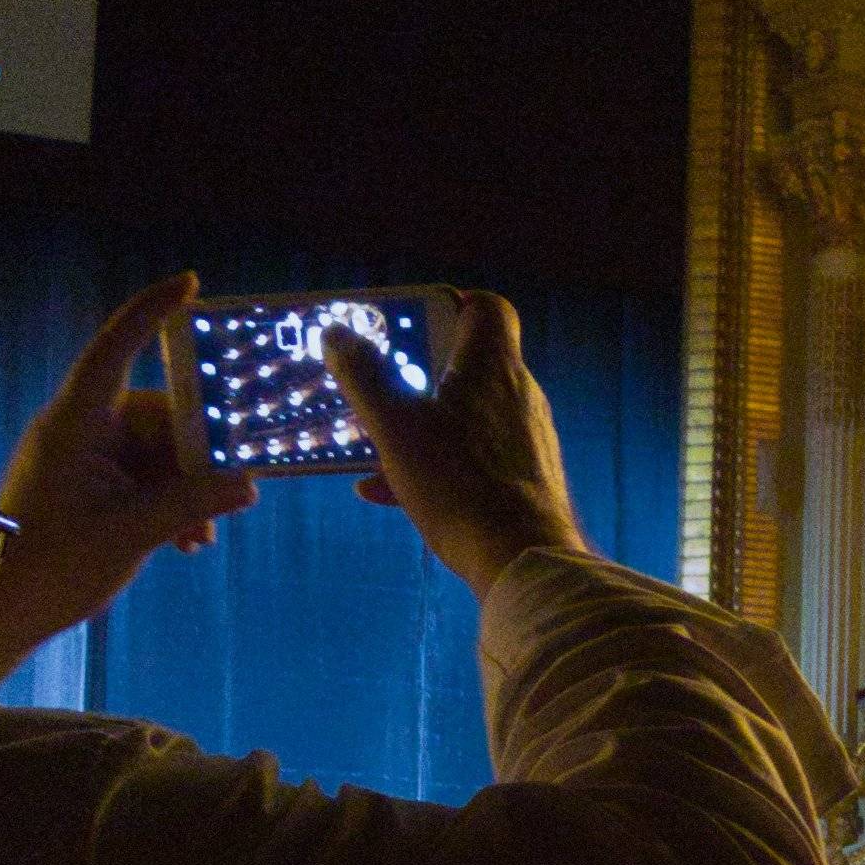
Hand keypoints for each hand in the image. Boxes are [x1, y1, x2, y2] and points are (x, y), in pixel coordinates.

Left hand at [0, 273, 255, 684]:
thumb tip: (248, 484)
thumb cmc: (49, 568)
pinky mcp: (86, 486)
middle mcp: (78, 430)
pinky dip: (167, 502)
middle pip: (157, 414)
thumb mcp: (132, 534)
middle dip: (198, 454)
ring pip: (155, 452)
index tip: (190, 283)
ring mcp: (82, 458)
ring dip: (186, 488)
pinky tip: (187, 541)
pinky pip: (141, 477)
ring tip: (202, 535)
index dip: (151, 312)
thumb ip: (192, 503)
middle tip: (234, 490)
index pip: (116, 348)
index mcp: (75, 422)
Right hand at [328, 291, 588, 593]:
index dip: (449, 304)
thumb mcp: (394, 427)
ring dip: (419, 423)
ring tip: (373, 442)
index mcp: (493, 366)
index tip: (411, 321)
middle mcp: (519, 395)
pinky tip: (385, 490)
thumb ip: (364, 377)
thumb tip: (338, 335)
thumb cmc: (459, 485)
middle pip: (468, 363)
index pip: (486, 308)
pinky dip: (434, 464)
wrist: (522, 561)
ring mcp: (526, 439)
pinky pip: (474, 458)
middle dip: (417, 373)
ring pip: (465, 415)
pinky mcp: (525, 479)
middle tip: (378, 384)